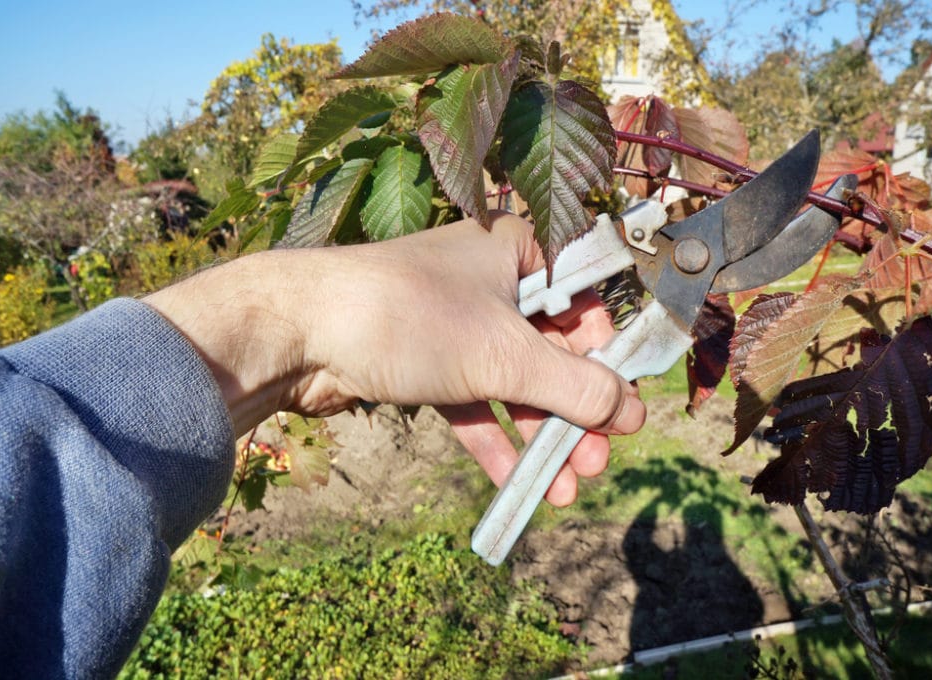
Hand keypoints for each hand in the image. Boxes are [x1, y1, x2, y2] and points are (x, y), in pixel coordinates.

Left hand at [145, 212, 644, 504]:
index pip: (584, 299)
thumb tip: (633, 412)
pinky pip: (471, 399)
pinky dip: (493, 437)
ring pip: (511, 381)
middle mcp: (488, 281)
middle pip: (550, 349)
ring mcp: (453, 322)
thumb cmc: (409, 319)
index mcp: (516, 251)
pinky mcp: (423, 359)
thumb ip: (575, 387)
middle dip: (573, 411)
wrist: (298, 334)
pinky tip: (516, 483)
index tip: (622, 404)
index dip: (608, 353)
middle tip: (596, 461)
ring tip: (567, 487)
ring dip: (539, 435)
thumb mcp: (506, 356)